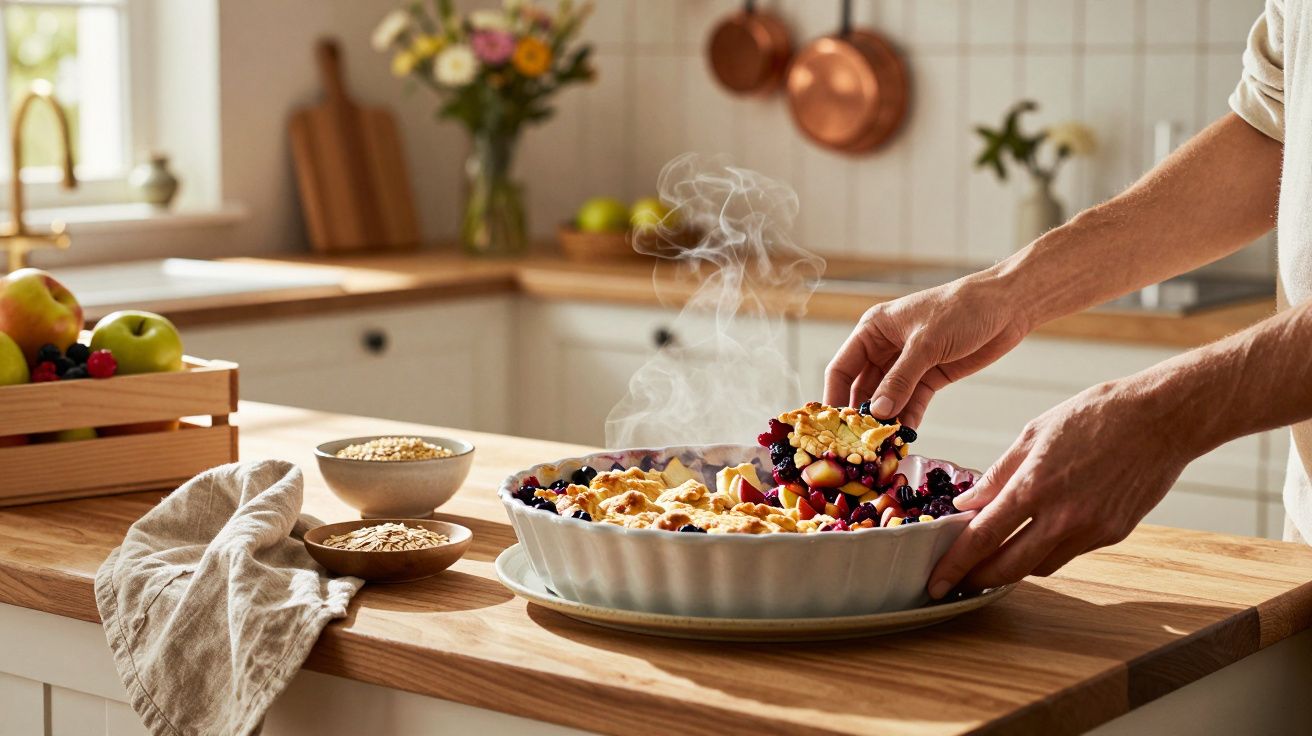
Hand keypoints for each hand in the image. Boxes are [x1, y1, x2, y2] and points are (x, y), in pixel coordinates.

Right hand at [824, 275, 1030, 426]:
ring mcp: (908, 365)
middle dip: (861, 416)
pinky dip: (908, 419)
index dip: (834, 397)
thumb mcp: (926, 343)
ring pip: (888, 399)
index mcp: (873, 330)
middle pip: (863, 388)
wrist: (1007, 305)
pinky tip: (904, 438)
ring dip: (885, 421)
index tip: (832, 427)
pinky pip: (912, 403)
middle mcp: (885, 348)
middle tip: (858, 444)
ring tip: (881, 446)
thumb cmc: (961, 309)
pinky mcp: (930, 377)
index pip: (842, 368)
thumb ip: (900, 379)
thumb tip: (877, 412)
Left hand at [927, 381, 1190, 598]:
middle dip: (979, 579)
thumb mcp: (1034, 433)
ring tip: (994, 556)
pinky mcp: (1114, 534)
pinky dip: (1047, 549)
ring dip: (1014, 566)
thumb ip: (997, 474)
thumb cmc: (1096, 414)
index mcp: (1034, 486)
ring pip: (1041, 566)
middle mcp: (1063, 517)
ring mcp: (1092, 530)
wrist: (1163, 417)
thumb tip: (966, 504)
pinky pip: (1070, 553)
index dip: (955, 565)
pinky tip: (1038, 535)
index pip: (982, 538)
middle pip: (1010, 567)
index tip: (935, 582)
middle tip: (958, 581)